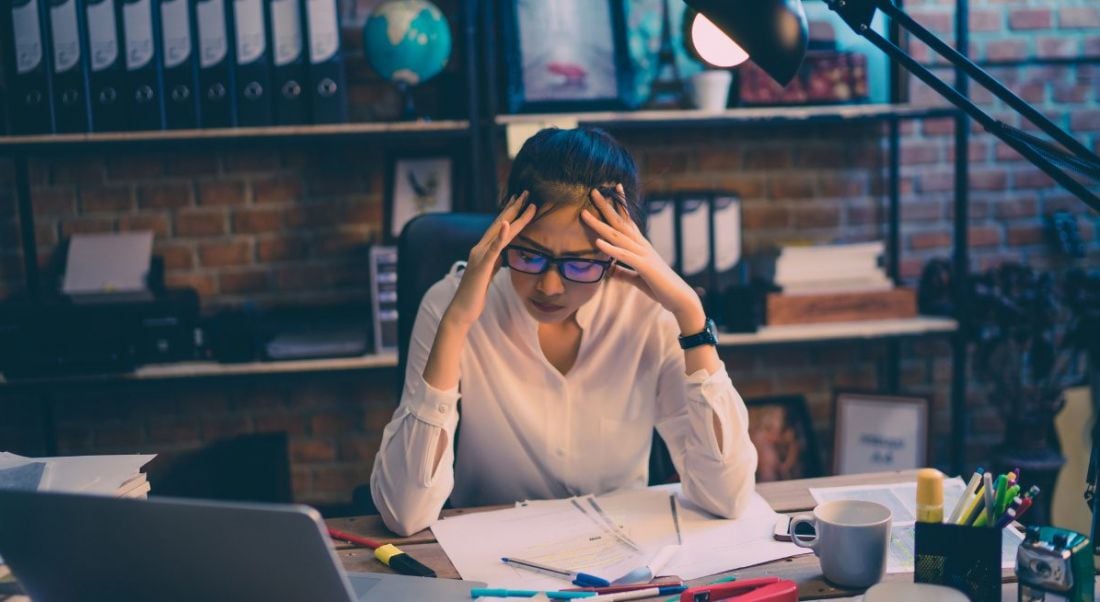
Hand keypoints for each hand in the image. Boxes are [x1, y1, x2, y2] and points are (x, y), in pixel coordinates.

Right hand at [443, 192, 534, 327]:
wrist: (462, 310)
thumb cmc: (475, 294)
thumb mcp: (488, 275)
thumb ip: (493, 263)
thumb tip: (501, 256)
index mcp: (483, 251)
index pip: (498, 228)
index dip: (510, 214)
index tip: (521, 201)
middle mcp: (480, 249)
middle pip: (500, 224)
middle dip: (514, 208)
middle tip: (526, 193)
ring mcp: (480, 255)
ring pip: (499, 232)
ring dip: (513, 216)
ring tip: (524, 202)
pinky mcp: (482, 265)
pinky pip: (494, 248)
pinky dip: (501, 235)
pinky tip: (507, 223)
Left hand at [581, 186, 705, 332]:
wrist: (680, 299)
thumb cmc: (660, 288)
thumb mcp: (637, 279)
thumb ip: (623, 272)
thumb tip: (609, 269)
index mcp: (641, 246)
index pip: (628, 221)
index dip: (620, 205)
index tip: (613, 188)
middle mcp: (642, 245)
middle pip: (620, 222)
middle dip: (606, 206)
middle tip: (593, 190)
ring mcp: (644, 254)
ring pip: (618, 236)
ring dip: (600, 224)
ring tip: (584, 214)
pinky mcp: (645, 266)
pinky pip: (624, 256)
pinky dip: (610, 249)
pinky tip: (598, 242)